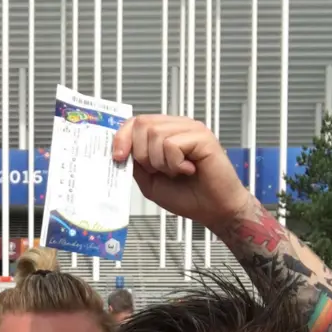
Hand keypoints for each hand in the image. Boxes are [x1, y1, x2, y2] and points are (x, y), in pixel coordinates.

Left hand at [113, 115, 252, 232]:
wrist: (213, 210)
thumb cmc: (188, 197)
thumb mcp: (150, 182)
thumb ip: (135, 164)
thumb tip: (119, 151)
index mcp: (165, 134)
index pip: (136, 121)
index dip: (122, 137)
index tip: (118, 157)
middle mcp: (177, 127)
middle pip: (142, 124)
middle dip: (142, 154)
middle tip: (160, 171)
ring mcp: (191, 129)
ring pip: (155, 134)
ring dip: (160, 162)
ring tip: (177, 172)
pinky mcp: (202, 137)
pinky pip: (172, 144)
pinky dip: (175, 164)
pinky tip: (189, 170)